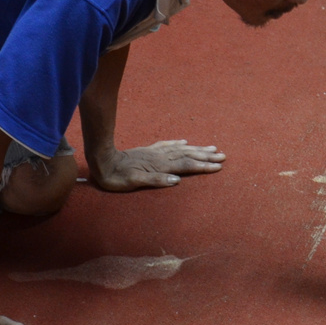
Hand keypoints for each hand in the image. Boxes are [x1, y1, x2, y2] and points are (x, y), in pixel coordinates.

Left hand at [91, 140, 224, 191]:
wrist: (102, 161)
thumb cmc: (117, 177)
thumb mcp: (134, 183)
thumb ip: (156, 180)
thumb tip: (177, 180)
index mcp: (160, 166)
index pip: (186, 166)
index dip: (203, 166)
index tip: (218, 166)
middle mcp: (160, 157)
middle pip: (188, 155)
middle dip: (206, 156)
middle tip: (223, 156)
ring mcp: (154, 152)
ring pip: (181, 149)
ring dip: (197, 149)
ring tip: (211, 147)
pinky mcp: (148, 150)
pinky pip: (167, 145)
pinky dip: (178, 144)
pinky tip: (184, 142)